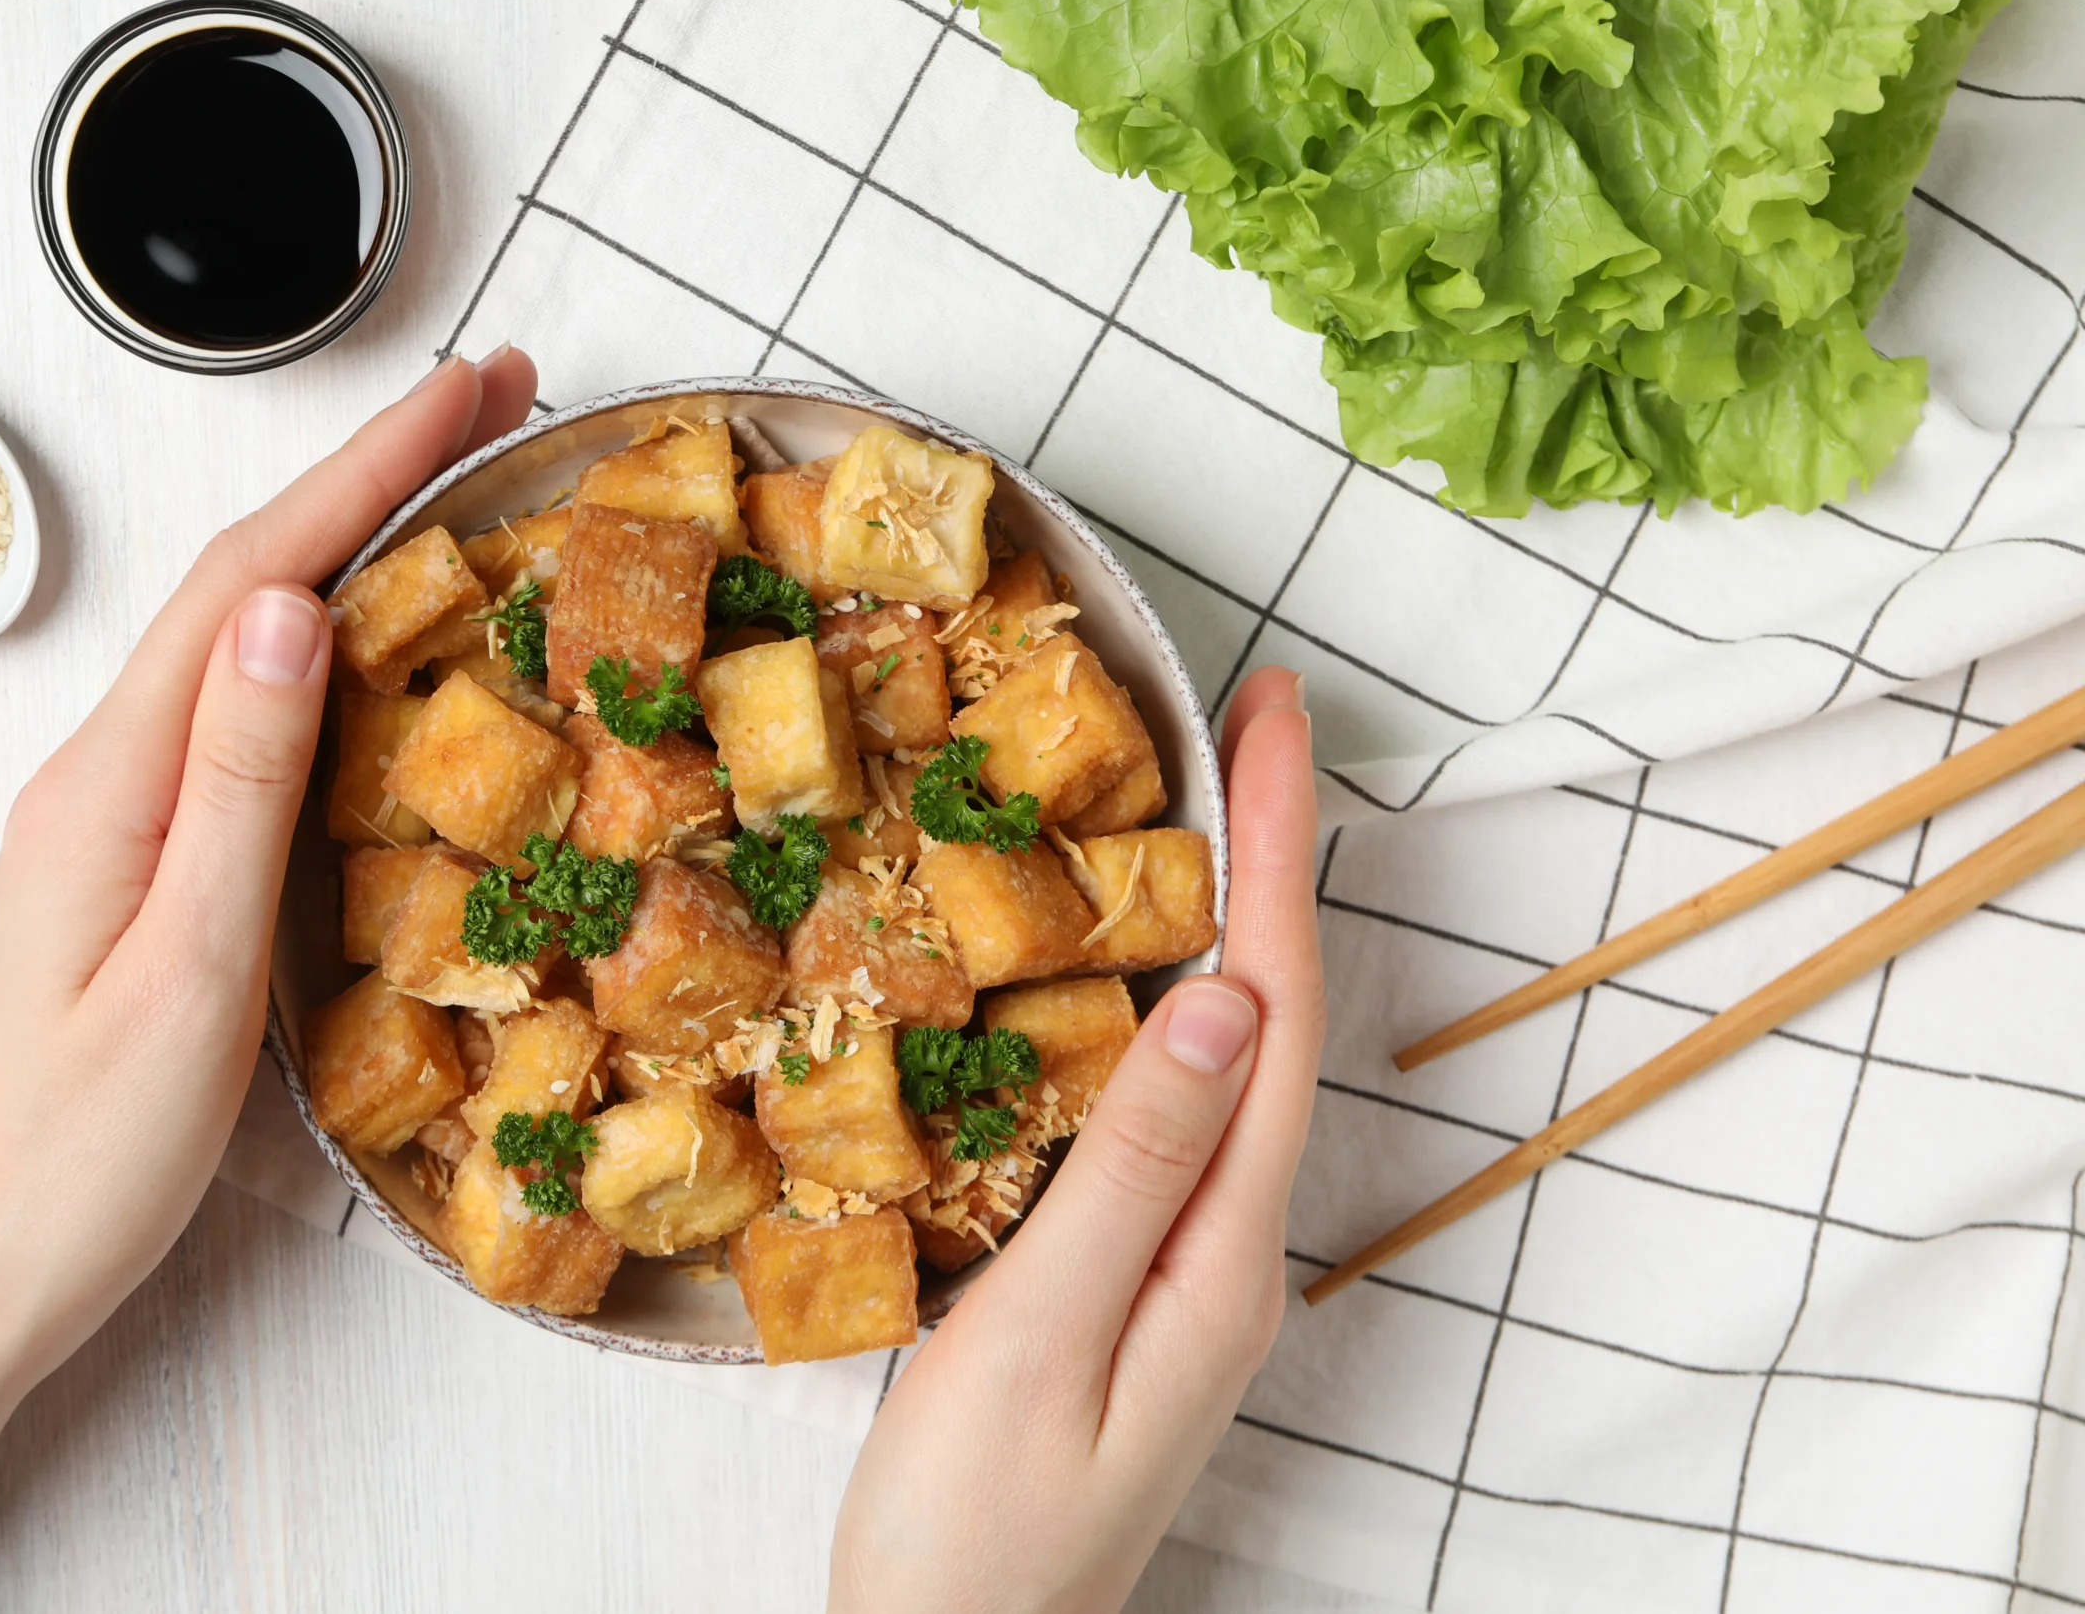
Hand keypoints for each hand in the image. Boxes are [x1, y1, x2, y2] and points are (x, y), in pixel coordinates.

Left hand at [0, 347, 538, 1613]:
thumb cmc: (66, 1167)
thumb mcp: (182, 976)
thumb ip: (238, 786)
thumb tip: (288, 609)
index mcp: (113, 784)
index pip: (254, 579)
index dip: (370, 468)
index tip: (472, 388)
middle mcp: (104, 780)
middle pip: (246, 587)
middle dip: (372, 481)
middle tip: (495, 413)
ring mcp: (112, 826)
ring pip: (242, 648)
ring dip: (348, 555)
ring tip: (456, 503)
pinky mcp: (133, 876)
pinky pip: (238, 727)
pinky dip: (321, 659)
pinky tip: (370, 667)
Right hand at [829, 669, 1320, 1613]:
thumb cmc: (972, 1540)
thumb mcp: (1034, 1346)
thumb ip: (1125, 1174)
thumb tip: (1216, 1003)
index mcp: (1220, 1256)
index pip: (1272, 1013)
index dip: (1278, 854)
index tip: (1269, 719)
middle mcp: (1228, 1253)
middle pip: (1272, 1021)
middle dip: (1270, 860)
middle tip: (1243, 720)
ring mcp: (1187, 1274)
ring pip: (1227, 1060)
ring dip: (1229, 920)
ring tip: (1205, 804)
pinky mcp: (1131, 1288)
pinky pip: (1173, 1114)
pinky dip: (1167, 1008)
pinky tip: (1132, 975)